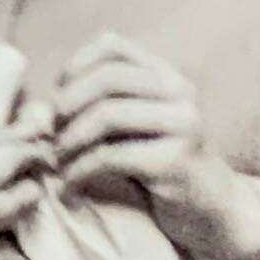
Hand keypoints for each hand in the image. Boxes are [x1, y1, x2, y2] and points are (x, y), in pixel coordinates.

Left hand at [50, 33, 255, 259]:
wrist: (213, 213)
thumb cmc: (163, 171)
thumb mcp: (138, 128)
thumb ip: (107, 105)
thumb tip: (45, 105)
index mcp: (167, 77)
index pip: (113, 46)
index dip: (75, 67)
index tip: (58, 100)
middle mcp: (179, 92)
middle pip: (106, 78)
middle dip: (66, 105)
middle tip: (50, 136)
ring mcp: (181, 125)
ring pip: (107, 114)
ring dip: (69, 140)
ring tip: (57, 162)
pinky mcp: (174, 161)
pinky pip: (110, 156)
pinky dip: (78, 172)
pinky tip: (69, 188)